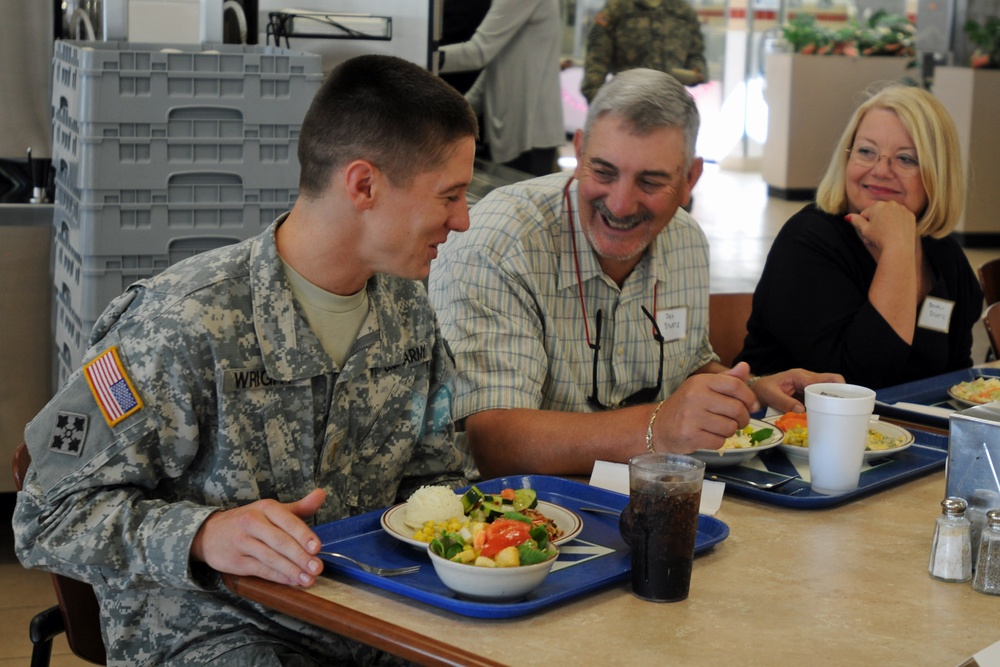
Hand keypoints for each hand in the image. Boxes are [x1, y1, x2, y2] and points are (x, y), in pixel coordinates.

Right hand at [190, 488, 326, 586]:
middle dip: (301, 557)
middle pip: (280, 542)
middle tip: (317, 568)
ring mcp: (242, 542)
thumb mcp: (272, 510)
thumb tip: (322, 494)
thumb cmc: (249, 520)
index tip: (317, 547)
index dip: (303, 535)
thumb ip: (299, 507)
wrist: (209, 533)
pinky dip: (278, 577)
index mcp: (265, 508)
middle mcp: (252, 523)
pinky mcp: (236, 561)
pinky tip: (292, 581)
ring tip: (309, 579)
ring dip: (292, 570)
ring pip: (271, 558)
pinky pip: (261, 570)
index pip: (288, 521)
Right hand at [649, 362, 758, 452]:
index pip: (735, 385)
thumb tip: (745, 367)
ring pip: (730, 428)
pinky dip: (719, 442)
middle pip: (737, 409)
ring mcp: (691, 417)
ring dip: (730, 431)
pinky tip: (709, 436)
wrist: (658, 426)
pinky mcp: (690, 435)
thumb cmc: (685, 406)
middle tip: (739, 421)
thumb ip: (726, 379)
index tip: (753, 406)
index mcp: (700, 382)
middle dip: (743, 418)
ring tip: (720, 428)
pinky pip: (719, 442)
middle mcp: (695, 396)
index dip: (749, 397)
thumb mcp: (703, 387)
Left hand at [751, 370, 844, 412]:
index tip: (840, 402)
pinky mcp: (806, 390)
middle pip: (830, 381)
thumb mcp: (771, 396)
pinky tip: (827, 412)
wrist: (757, 390)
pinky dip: (825, 401)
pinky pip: (820, 394)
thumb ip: (785, 402)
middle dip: (839, 392)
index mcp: (799, 376)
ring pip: (827, 387)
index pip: (823, 380)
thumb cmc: (763, 390)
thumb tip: (802, 410)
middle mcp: (806, 377)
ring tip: (838, 411)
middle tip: (843, 408)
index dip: (834, 389)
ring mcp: (807, 383)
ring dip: (833, 398)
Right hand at [845, 201, 916, 260]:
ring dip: (885, 224)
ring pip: (889, 216)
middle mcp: (890, 203)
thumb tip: (847, 216)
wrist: (899, 247)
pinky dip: (897, 225)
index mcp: (877, 205)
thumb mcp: (864, 230)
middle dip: (875, 224)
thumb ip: (856, 221)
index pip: (866, 214)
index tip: (868, 234)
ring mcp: (902, 209)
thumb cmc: (880, 238)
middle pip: (878, 214)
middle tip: (874, 238)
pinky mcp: (911, 215)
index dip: (864, 225)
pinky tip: (895, 234)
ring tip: (885, 237)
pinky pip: (900, 219)